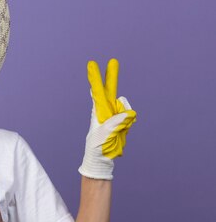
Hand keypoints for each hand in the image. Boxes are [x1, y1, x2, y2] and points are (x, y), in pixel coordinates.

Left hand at [78, 58, 136, 179]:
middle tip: (113, 61)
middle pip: (110, 91)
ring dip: (124, 120)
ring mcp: (114, 116)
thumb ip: (115, 121)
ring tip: (116, 133)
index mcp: (97, 112)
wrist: (102, 160)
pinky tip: (121, 133)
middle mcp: (106, 111)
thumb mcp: (104, 135)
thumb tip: (128, 112)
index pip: (96, 92)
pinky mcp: (122, 122)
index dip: (95, 79)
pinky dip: (128, 125)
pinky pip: (130, 118)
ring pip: (125, 108)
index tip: (91, 65)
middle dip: (112, 77)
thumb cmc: (98, 147)